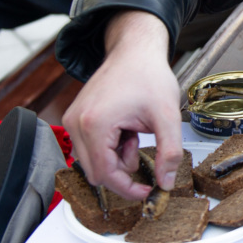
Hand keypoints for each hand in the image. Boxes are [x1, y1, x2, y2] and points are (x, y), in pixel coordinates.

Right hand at [62, 11, 182, 199]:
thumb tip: (165, 182)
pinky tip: (126, 129)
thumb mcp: (167, 115)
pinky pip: (90, 147)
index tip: (147, 192)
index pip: (105, 175)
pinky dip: (110, 146)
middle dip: (122, 170)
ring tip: (135, 133)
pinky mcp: (77, 118)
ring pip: (93, 161)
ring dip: (117, 157)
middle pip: (96, 172)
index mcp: (95, 124)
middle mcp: (77, 123)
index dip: (127, 189)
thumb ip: (169, 152)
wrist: (134, 50)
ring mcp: (74, 120)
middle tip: (144, 152)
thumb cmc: (147, 74)